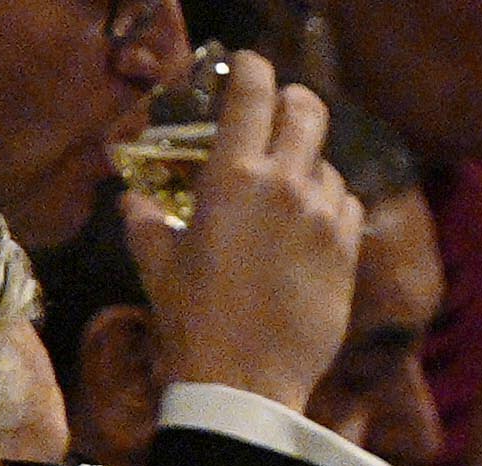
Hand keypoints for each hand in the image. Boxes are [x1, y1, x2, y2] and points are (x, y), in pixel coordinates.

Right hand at [125, 51, 363, 412]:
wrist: (244, 382)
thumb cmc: (192, 322)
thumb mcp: (157, 265)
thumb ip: (145, 220)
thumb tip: (133, 201)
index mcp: (232, 176)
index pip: (251, 90)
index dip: (250, 68)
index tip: (247, 68)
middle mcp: (284, 184)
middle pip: (307, 109)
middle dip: (292, 102)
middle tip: (279, 113)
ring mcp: (322, 216)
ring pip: (329, 163)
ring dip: (310, 166)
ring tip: (290, 190)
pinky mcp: (347, 250)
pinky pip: (348, 205)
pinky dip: (331, 206)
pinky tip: (312, 226)